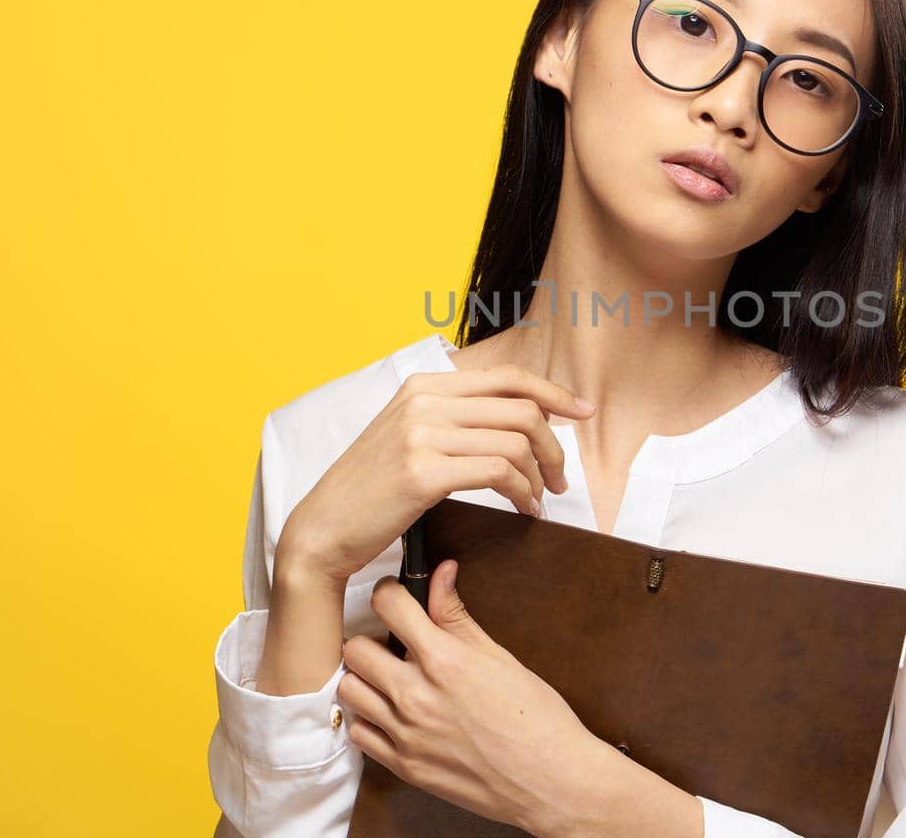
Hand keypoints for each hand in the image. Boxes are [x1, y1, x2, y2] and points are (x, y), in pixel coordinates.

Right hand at [279, 362, 595, 584]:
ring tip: (538, 500)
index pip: (508, 377)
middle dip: (554, 446)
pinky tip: (523, 511)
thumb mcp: (408, 435)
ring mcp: (421, 434)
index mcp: (423, 385)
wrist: (323, 528)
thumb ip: (454, 417)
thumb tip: (519, 418)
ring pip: (515, 441)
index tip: (583, 412)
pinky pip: (498, 473)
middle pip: (521, 408)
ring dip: (539, 476)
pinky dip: (522, 493)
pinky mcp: (422, 472)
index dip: (554, 393)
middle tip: (560, 479)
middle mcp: (424, 401)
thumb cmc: (371, 490)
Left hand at [339, 560, 612, 834]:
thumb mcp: (499, 657)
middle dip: (372, 637)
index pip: (388, 605)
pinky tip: (394, 714)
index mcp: (444, 660)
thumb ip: (458, 615)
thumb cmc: (536, 717)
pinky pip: (359, 733)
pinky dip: (370, 719)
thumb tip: (442, 571)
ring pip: (350, 690)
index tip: (396, 596)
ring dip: (366, 679)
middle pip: (355, 649)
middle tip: (394, 644)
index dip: (389, 592)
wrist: (550, 779)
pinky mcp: (403, 766)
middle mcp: (416, 696)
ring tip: (391, 679)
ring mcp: (405, 734)